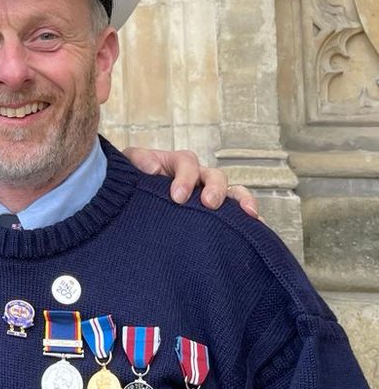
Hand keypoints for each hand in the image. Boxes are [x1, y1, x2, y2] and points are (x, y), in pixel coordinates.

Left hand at [125, 147, 257, 217]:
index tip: (177, 197)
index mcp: (177, 164)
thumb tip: (154, 169)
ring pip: (233, 192)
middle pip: (215, 176)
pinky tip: (258, 228)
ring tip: (249, 214)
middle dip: (214, 189)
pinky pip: (237, 214)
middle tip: (208, 204)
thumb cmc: (131, 182)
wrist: (129, 202)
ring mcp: (208, 195)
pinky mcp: (215, 214)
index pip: (187, 163)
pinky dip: (249, 219)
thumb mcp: (129, 166)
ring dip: (241, 200)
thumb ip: (138, 160)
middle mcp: (198, 177)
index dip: (185, 178)